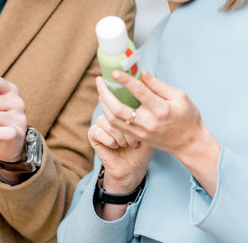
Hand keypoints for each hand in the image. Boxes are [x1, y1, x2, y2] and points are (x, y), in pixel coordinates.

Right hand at [91, 77, 152, 192]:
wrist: (133, 169)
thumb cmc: (145, 148)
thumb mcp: (153, 127)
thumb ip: (149, 108)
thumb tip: (145, 76)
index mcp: (125, 110)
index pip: (122, 93)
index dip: (121, 85)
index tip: (123, 85)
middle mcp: (111, 114)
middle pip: (111, 103)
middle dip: (117, 108)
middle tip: (131, 126)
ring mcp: (101, 125)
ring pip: (108, 120)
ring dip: (120, 133)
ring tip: (130, 144)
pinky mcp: (94, 136)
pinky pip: (99, 131)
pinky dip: (110, 140)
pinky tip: (117, 146)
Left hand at [100, 68, 220, 195]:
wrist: (190, 144)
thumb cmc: (188, 118)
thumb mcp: (179, 96)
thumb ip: (158, 85)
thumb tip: (141, 72)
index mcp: (161, 109)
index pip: (139, 92)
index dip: (125, 80)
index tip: (114, 72)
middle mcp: (148, 122)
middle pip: (118, 109)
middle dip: (104, 93)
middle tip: (99, 80)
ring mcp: (141, 132)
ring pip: (113, 119)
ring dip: (103, 104)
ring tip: (101, 90)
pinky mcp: (137, 137)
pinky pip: (117, 126)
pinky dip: (108, 114)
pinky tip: (106, 103)